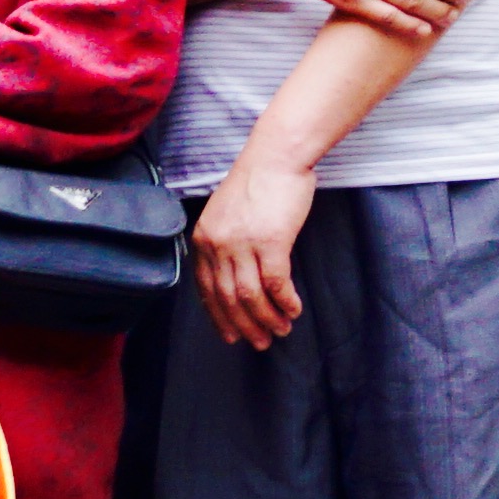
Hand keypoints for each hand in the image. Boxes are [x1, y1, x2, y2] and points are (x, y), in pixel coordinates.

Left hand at [192, 152, 319, 349]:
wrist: (278, 155)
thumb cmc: (259, 180)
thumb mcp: (227, 213)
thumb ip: (225, 241)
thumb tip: (234, 272)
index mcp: (203, 239)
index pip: (206, 289)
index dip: (219, 316)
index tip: (231, 334)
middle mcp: (217, 244)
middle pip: (227, 297)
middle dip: (243, 324)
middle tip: (258, 342)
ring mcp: (243, 243)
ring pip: (250, 295)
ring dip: (266, 318)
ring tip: (281, 331)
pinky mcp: (272, 241)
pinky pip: (276, 282)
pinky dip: (285, 301)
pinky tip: (294, 310)